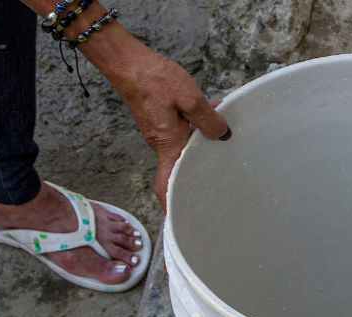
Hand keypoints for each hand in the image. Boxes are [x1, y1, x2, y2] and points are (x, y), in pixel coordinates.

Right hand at [23, 0, 231, 212]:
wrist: (128, 62)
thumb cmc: (154, 79)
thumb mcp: (189, 97)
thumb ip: (208, 119)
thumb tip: (222, 135)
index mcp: (167, 143)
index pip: (165, 183)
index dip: (171, 203)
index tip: (180, 218)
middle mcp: (160, 142)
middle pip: (182, 162)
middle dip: (201, 162)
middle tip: (223, 162)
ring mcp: (158, 131)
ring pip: (183, 142)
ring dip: (201, 137)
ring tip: (221, 122)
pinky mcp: (158, 120)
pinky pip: (180, 128)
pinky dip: (194, 123)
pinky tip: (209, 108)